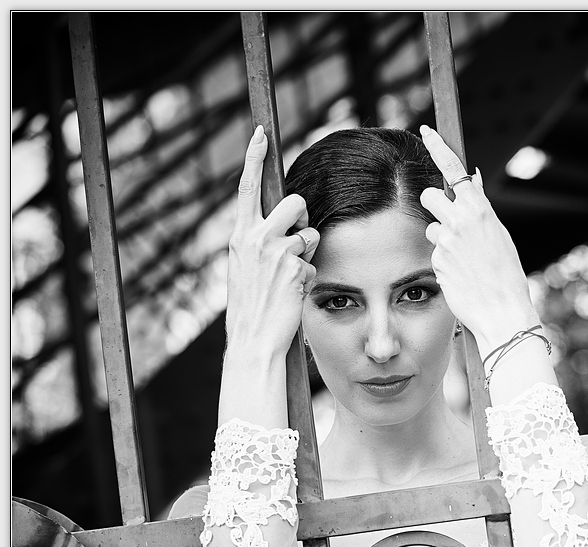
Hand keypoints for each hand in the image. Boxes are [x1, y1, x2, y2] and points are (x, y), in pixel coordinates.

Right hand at [225, 126, 320, 359]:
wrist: (253, 340)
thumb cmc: (253, 306)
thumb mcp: (247, 267)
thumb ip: (260, 242)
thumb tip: (284, 227)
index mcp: (239, 236)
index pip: (248, 187)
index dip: (254, 157)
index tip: (260, 132)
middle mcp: (254, 238)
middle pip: (294, 202)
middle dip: (303, 217)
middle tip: (295, 243)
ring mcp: (274, 252)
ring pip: (310, 232)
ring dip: (308, 251)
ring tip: (290, 276)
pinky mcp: (294, 267)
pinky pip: (315, 262)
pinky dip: (309, 277)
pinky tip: (294, 293)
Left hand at [417, 124, 539, 349]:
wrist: (502, 310)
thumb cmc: (506, 274)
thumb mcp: (499, 234)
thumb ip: (480, 208)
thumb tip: (470, 179)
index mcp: (480, 210)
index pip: (453, 169)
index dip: (437, 147)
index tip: (426, 130)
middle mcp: (460, 221)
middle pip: (430, 196)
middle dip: (434, 205)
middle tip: (449, 221)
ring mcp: (445, 241)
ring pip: (430, 227)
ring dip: (441, 238)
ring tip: (463, 259)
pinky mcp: (436, 260)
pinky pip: (434, 252)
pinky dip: (444, 260)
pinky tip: (461, 274)